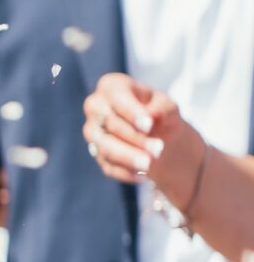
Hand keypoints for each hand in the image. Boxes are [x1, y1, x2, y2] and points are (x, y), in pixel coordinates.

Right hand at [85, 71, 207, 202]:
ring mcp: (93, 132)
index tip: (148, 125)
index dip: (131, 112)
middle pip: (109, 123)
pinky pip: (108, 165)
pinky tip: (143, 174)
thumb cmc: (160, 114)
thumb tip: (152, 115)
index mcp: (111, 87)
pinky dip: (126, 171)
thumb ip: (163, 109)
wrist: (160, 135)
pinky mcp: (98, 154)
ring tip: (149, 165)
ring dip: (127, 156)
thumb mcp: (169, 107)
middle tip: (159, 149)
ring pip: (105, 146)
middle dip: (134, 138)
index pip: (116, 96)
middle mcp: (95, 107)